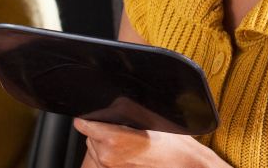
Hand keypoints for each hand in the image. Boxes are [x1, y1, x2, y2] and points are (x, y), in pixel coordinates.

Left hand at [74, 119, 223, 167]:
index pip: (84, 125)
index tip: (87, 116)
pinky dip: (110, 155)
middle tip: (118, 126)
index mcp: (113, 140)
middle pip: (89, 138)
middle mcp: (108, 158)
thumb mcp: (146, 115)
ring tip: (126, 139)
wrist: (183, 164)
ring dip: (104, 144)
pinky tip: (127, 150)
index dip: (87, 118)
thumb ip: (122, 108)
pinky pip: (104, 162)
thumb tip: (106, 106)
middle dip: (99, 131)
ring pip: (96, 151)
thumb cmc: (169, 142)